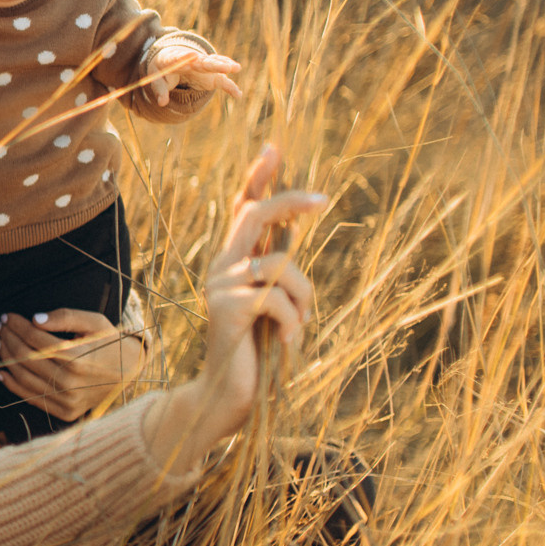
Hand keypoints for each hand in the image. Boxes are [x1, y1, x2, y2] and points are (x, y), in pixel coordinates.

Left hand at [0, 309, 147, 421]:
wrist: (129, 372)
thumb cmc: (108, 342)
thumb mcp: (94, 322)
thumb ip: (66, 317)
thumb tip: (35, 319)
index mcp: (78, 358)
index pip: (36, 339)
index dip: (18, 326)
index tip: (7, 316)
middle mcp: (70, 382)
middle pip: (26, 357)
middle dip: (9, 339)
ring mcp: (67, 400)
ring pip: (24, 377)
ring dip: (7, 359)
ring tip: (0, 343)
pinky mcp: (64, 412)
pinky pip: (31, 397)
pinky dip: (12, 384)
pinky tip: (2, 370)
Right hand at [143, 145, 325, 470]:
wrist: (227, 398)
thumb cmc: (256, 355)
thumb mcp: (271, 307)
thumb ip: (276, 274)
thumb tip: (295, 234)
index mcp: (233, 264)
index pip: (242, 210)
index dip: (257, 179)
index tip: (273, 147)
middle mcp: (221, 267)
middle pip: (254, 214)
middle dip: (290, 202)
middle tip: (324, 200)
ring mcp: (220, 285)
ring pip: (281, 265)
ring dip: (303, 300)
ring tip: (295, 330)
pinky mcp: (227, 307)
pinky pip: (278, 298)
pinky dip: (292, 323)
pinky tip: (285, 344)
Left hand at [146, 42, 244, 104]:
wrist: (171, 60)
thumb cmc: (162, 69)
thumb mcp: (156, 78)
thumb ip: (159, 90)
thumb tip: (162, 103)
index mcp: (176, 59)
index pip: (181, 57)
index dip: (186, 57)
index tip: (193, 55)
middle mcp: (193, 60)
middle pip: (204, 61)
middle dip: (214, 64)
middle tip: (225, 66)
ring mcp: (204, 66)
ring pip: (215, 65)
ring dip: (225, 67)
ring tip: (236, 69)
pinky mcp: (211, 75)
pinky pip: (221, 80)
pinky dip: (229, 86)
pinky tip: (237, 95)